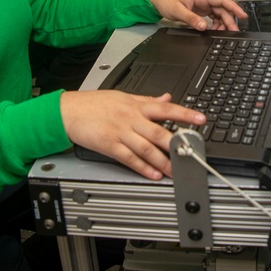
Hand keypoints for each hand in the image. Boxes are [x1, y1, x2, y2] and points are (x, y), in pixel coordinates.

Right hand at [60, 90, 205, 178]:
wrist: (69, 111)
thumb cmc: (95, 103)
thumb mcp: (123, 96)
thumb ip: (147, 99)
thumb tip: (167, 97)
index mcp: (137, 106)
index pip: (166, 108)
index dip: (185, 114)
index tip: (201, 119)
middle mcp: (131, 119)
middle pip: (159, 131)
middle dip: (178, 143)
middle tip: (193, 152)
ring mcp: (121, 133)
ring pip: (146, 148)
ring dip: (163, 161)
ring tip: (176, 171)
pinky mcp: (109, 145)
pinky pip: (129, 158)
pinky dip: (142, 167)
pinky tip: (154, 174)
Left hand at [147, 0, 247, 30]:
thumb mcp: (177, 10)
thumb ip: (191, 19)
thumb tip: (203, 27)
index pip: (222, 0)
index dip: (234, 7)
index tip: (243, 15)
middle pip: (222, 9)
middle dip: (229, 21)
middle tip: (233, 32)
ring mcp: (203, 4)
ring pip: (219, 14)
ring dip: (222, 23)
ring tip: (222, 33)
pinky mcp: (200, 9)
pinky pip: (213, 16)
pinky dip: (215, 24)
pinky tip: (214, 30)